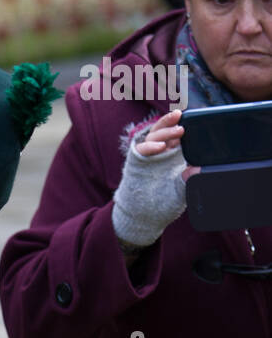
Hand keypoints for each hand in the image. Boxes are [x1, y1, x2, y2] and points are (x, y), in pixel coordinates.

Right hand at [112, 108, 195, 249]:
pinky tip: (161, 146)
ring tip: (179, 130)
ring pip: (154, 135)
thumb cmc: (163, 205)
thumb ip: (188, 180)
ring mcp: (147, 156)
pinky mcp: (136, 161)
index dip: (182, 125)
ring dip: (166, 131)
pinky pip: (141, 148)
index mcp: (172, 156)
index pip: (177, 135)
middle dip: (173, 123)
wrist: (143, 218)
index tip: (193, 119)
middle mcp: (160, 153)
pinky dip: (150, 145)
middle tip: (183, 120)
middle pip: (164, 130)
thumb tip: (200, 170)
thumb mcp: (180, 191)